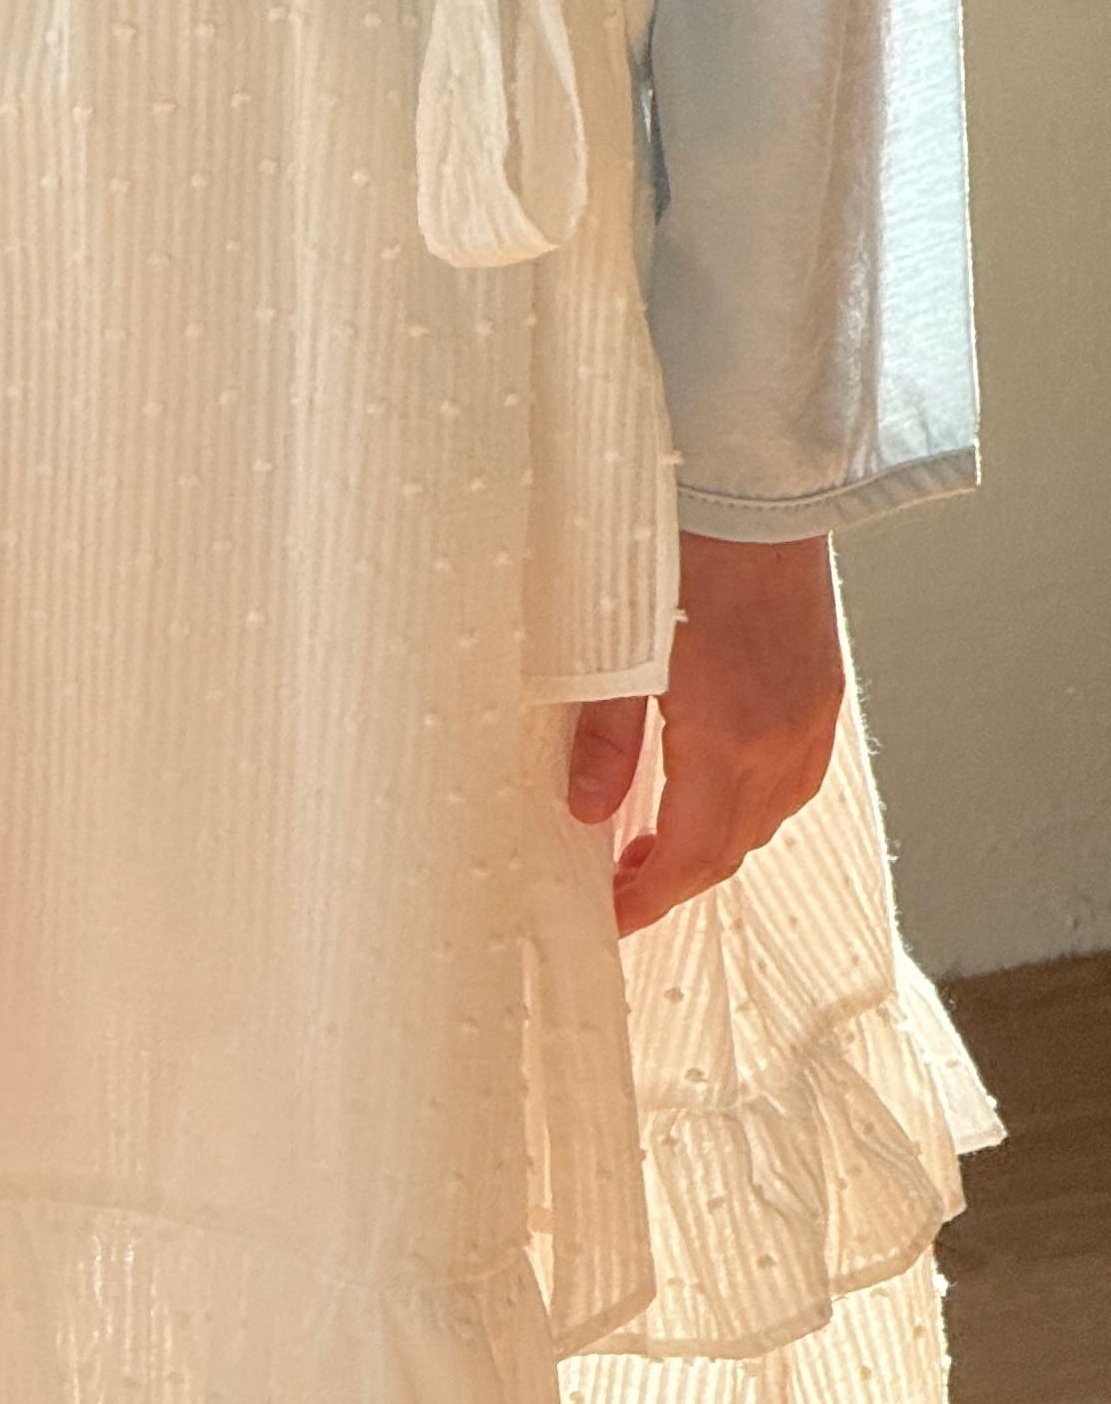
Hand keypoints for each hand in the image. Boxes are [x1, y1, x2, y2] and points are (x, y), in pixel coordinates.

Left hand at [563, 530, 843, 936]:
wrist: (756, 485)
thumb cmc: (677, 549)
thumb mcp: (620, 644)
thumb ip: (604, 733)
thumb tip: (583, 808)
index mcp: (730, 737)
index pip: (692, 853)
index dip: (649, 895)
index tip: (613, 917)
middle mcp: (784, 740)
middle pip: (732, 845)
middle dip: (677, 877)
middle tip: (621, 885)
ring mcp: (811, 715)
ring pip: (768, 815)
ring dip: (715, 841)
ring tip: (656, 843)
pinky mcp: (821, 688)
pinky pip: (792, 775)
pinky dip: (749, 800)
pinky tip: (712, 785)